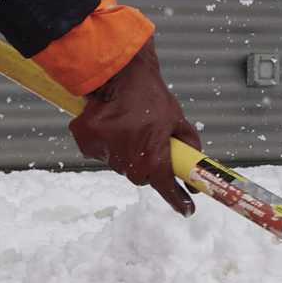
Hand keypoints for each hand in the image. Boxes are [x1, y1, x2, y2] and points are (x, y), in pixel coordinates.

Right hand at [68, 41, 198, 216]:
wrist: (121, 73)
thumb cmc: (151, 96)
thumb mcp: (177, 119)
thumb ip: (189, 145)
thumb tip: (195, 167)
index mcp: (152, 156)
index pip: (167, 188)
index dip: (178, 201)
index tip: (188, 210)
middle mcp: (127, 160)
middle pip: (141, 176)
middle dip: (148, 166)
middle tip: (150, 145)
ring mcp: (104, 152)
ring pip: (120, 164)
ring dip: (127, 153)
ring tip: (130, 128)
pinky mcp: (86, 143)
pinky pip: (101, 152)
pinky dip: (107, 143)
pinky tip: (113, 126)